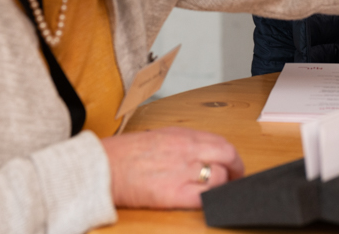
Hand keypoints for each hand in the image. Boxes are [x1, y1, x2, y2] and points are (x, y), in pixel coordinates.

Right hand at [101, 127, 244, 208]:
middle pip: (227, 156)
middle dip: (236, 170)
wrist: (102, 167)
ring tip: (215, 193)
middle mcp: (185, 150)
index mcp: (182, 135)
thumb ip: (181, 143)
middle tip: (235, 179)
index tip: (233, 164)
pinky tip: (205, 202)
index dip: (231, 156)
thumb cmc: (124, 154)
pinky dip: (209, 201)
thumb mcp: (157, 137)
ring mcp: (181, 171)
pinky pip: (203, 198)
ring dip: (221, 187)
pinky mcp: (173, 194)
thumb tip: (200, 153)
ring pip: (218, 178)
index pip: (220, 142)